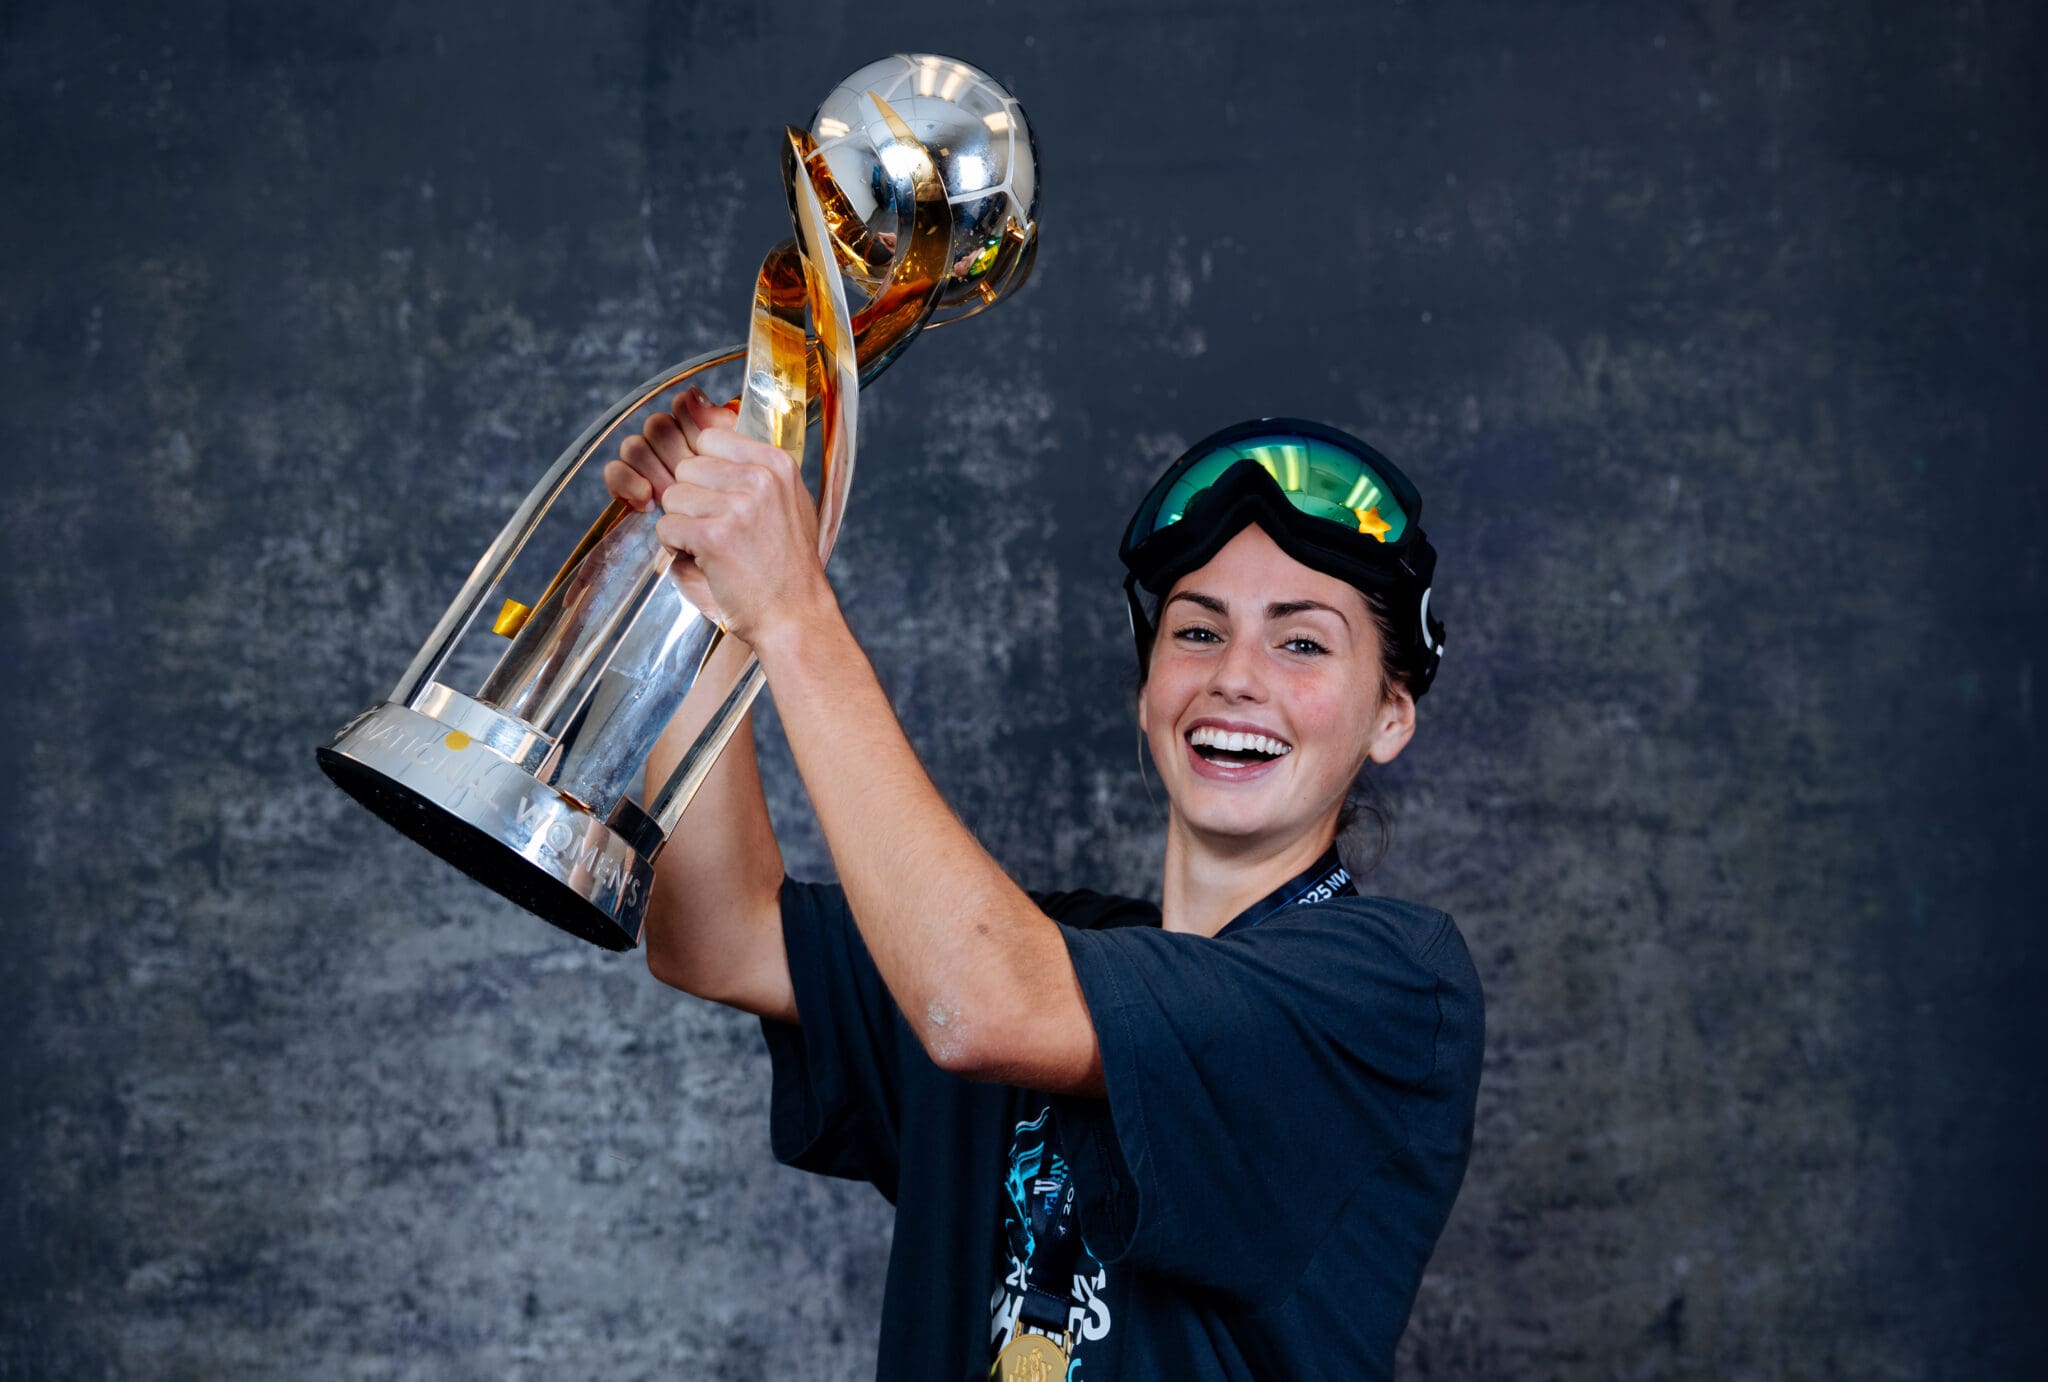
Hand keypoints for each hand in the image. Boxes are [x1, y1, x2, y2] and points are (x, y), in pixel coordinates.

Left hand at [603, 385, 830, 644]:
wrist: (795, 617)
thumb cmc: (785, 567)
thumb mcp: (784, 502)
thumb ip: (751, 466)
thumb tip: (701, 411)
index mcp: (777, 463)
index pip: (709, 438)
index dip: (705, 473)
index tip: (722, 502)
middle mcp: (760, 477)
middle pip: (687, 467)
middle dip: (692, 502)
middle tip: (721, 533)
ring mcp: (738, 505)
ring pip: (672, 496)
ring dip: (683, 526)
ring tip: (716, 549)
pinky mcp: (715, 535)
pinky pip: (666, 526)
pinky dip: (676, 549)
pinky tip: (707, 561)